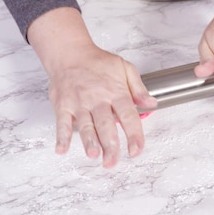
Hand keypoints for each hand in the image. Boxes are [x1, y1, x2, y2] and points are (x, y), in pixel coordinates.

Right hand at [28, 7, 156, 166]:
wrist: (70, 53)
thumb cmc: (97, 62)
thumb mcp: (125, 68)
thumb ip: (139, 88)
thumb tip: (151, 103)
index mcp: (115, 92)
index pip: (128, 116)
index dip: (134, 134)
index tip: (136, 149)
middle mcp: (97, 99)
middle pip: (105, 125)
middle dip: (110, 145)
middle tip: (112, 161)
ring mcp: (79, 103)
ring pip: (85, 125)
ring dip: (89, 141)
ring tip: (93, 155)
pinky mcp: (63, 105)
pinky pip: (62, 122)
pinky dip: (61, 136)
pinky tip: (62, 149)